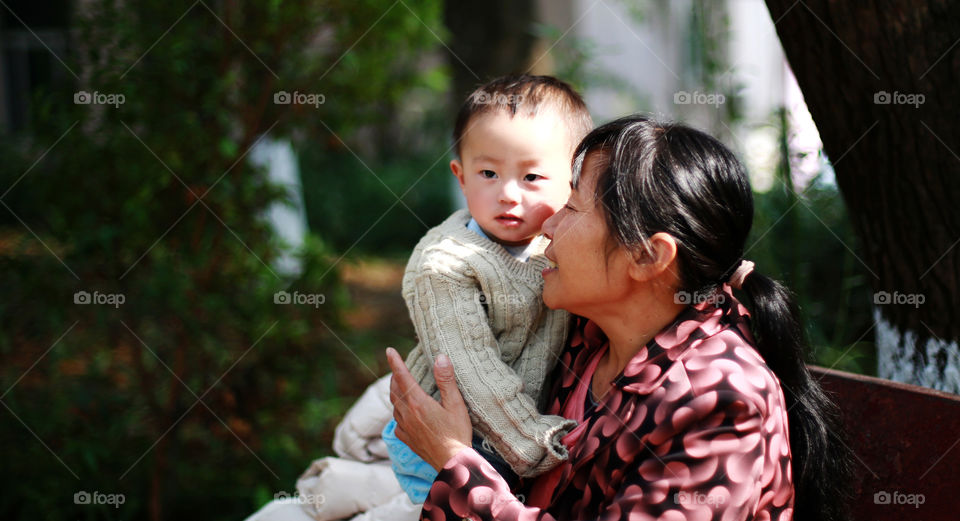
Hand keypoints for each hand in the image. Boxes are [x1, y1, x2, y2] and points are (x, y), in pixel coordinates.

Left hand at [386, 347, 472, 470]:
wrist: (452, 463)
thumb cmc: (457, 434)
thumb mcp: (455, 405)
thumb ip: (446, 380)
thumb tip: (440, 358)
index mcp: (418, 403)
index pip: (402, 377)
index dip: (395, 362)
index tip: (389, 350)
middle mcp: (407, 414)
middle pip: (395, 390)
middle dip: (395, 376)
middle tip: (398, 367)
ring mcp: (405, 428)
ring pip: (394, 405)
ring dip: (395, 392)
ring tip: (400, 386)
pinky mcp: (407, 439)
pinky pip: (397, 421)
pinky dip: (398, 411)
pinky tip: (403, 412)